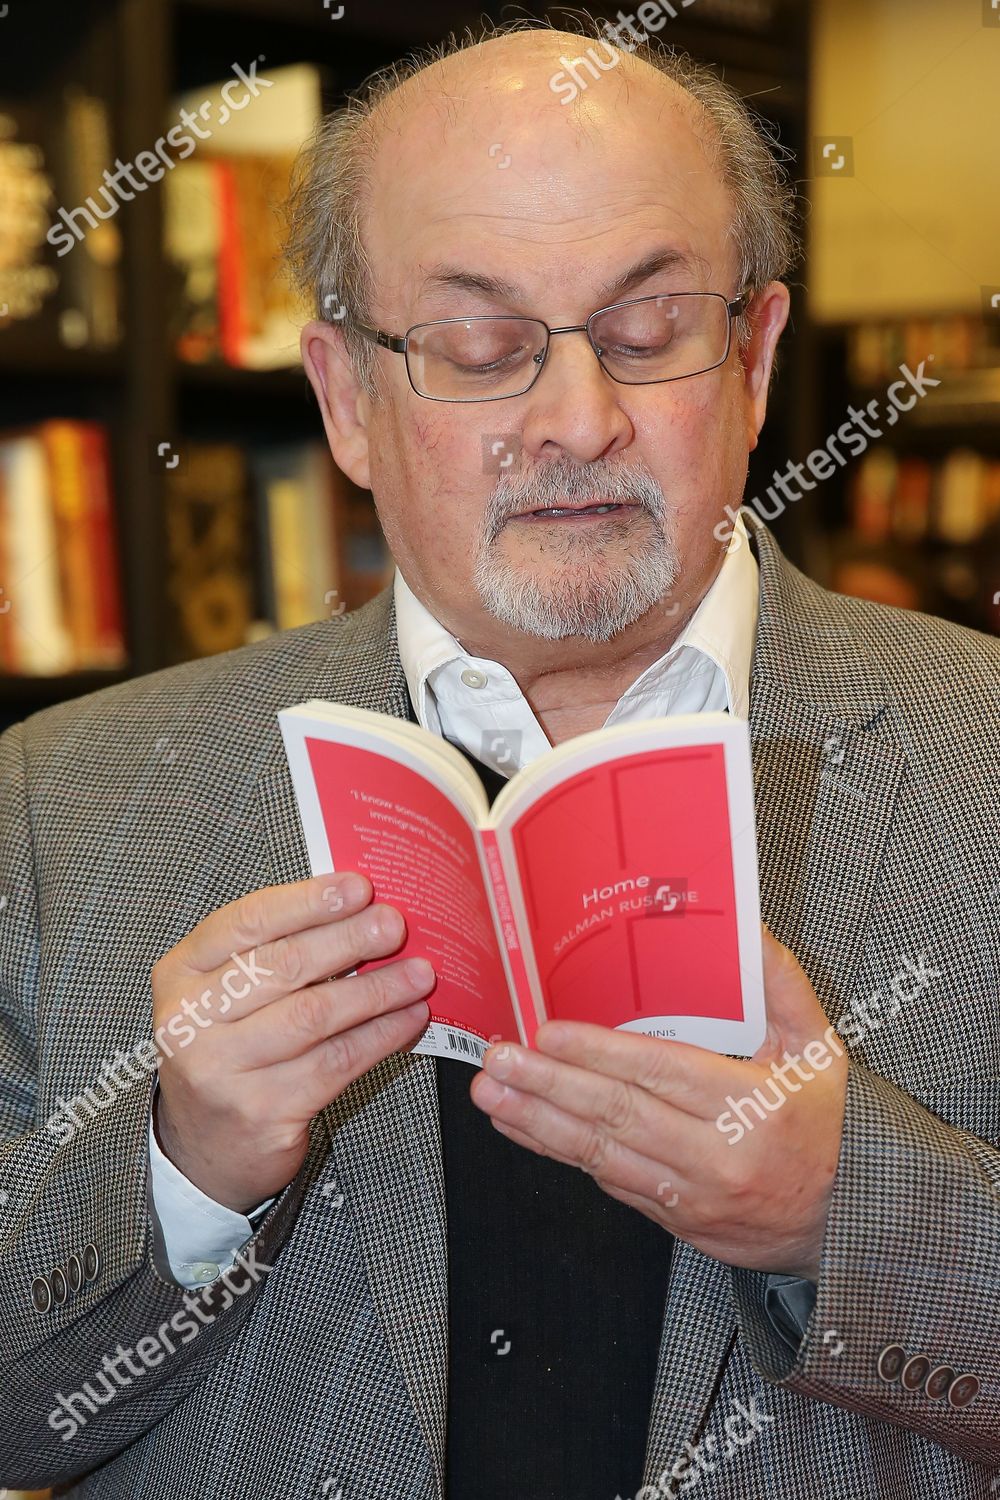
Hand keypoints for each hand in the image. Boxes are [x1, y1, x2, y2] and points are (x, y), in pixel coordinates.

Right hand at [153, 872, 435, 1211]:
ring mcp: (221, 1069)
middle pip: (283, 965)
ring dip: (377, 990)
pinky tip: (409, 1018)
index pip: (247, 921)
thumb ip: (275, 950)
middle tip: (395, 925)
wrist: (206, 1149)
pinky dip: (380, 1036)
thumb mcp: (229, 994)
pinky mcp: (260, 1111)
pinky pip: (335, 1062)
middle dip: (349, 940)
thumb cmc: (232, 1051)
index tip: (359, 887)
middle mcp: (191, 1019)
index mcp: (181, 973)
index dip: (308, 901)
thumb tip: (359, 908)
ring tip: (420, 973)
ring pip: (314, 1015)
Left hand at [470, 925, 847, 1280]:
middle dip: (550, 1085)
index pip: (663, 1072)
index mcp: (752, 1105)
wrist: (843, 1221)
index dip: (601, 1053)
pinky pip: (607, 1182)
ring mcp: (692, 1194)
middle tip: (498, 1061)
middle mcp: (718, 1155)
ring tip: (491, 1095)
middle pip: (620, 1114)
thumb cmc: (822, 1123)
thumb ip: (780, 983)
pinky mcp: (673, 1217)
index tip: (549, 1033)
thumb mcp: (817, 1049)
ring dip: (539, 1122)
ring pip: (603, 1155)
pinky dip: (560, 1153)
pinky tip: (522, 1128)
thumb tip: (747, 922)